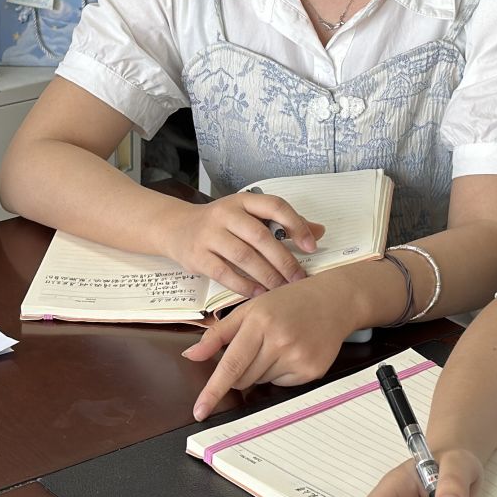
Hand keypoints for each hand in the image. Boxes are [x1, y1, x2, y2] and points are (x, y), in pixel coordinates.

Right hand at [163, 191, 323, 300]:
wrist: (177, 228)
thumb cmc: (222, 224)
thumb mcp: (249, 216)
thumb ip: (282, 223)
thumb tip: (319, 232)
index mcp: (243, 200)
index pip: (274, 206)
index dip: (296, 225)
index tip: (311, 246)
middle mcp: (225, 214)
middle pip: (260, 237)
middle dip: (284, 260)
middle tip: (300, 279)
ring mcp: (209, 234)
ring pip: (244, 256)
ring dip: (267, 276)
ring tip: (283, 290)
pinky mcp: (197, 256)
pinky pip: (225, 273)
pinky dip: (245, 286)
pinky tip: (260, 295)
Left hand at [183, 274, 350, 418]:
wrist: (333, 300)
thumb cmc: (288, 302)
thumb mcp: (250, 309)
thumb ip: (217, 334)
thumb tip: (191, 355)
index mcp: (259, 323)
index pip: (230, 364)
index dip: (213, 390)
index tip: (200, 410)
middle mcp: (279, 341)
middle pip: (243, 378)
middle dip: (241, 370)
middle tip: (257, 346)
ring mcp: (298, 357)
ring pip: (261, 382)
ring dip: (262, 370)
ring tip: (279, 344)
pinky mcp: (312, 371)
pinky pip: (282, 385)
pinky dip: (281, 373)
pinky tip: (292, 352)